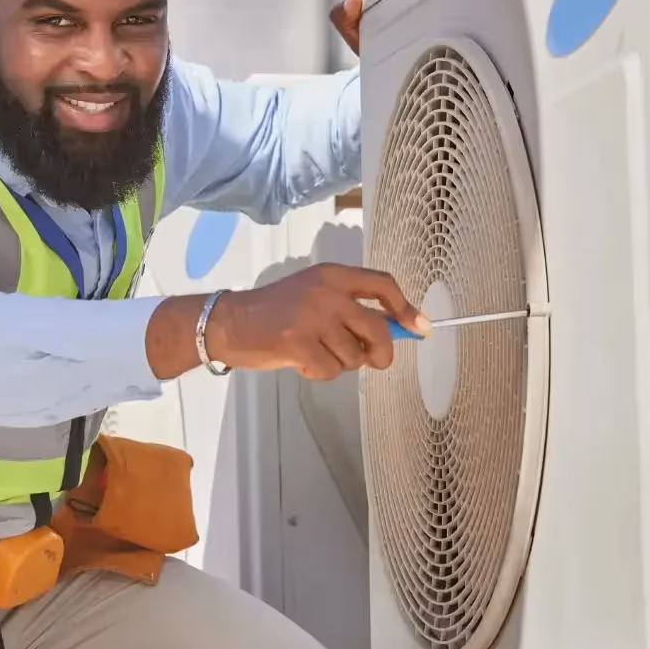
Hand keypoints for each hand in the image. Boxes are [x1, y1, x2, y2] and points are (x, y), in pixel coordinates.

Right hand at [203, 264, 426, 380]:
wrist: (229, 322)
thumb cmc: (274, 312)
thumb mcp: (314, 296)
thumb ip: (349, 309)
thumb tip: (395, 330)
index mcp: (333, 275)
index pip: (382, 284)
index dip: (406, 308)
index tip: (420, 327)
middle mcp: (326, 292)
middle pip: (377, 329)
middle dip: (382, 353)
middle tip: (375, 361)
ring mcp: (313, 317)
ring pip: (353, 356)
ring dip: (339, 363)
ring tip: (314, 353)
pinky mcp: (298, 342)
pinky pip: (330, 370)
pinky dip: (319, 373)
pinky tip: (300, 361)